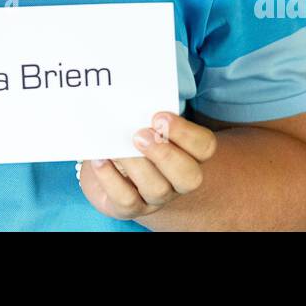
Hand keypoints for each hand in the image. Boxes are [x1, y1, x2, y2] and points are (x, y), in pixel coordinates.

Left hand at [76, 111, 216, 220]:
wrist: (107, 164)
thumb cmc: (129, 135)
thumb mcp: (140, 121)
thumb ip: (143, 111)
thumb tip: (130, 98)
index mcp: (188, 153)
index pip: (204, 146)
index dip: (185, 133)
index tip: (158, 117)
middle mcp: (177, 179)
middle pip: (190, 177)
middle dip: (165, 154)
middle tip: (140, 135)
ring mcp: (155, 198)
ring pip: (157, 189)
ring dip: (136, 165)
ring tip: (118, 148)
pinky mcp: (130, 208)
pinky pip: (126, 201)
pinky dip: (111, 178)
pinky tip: (100, 160)